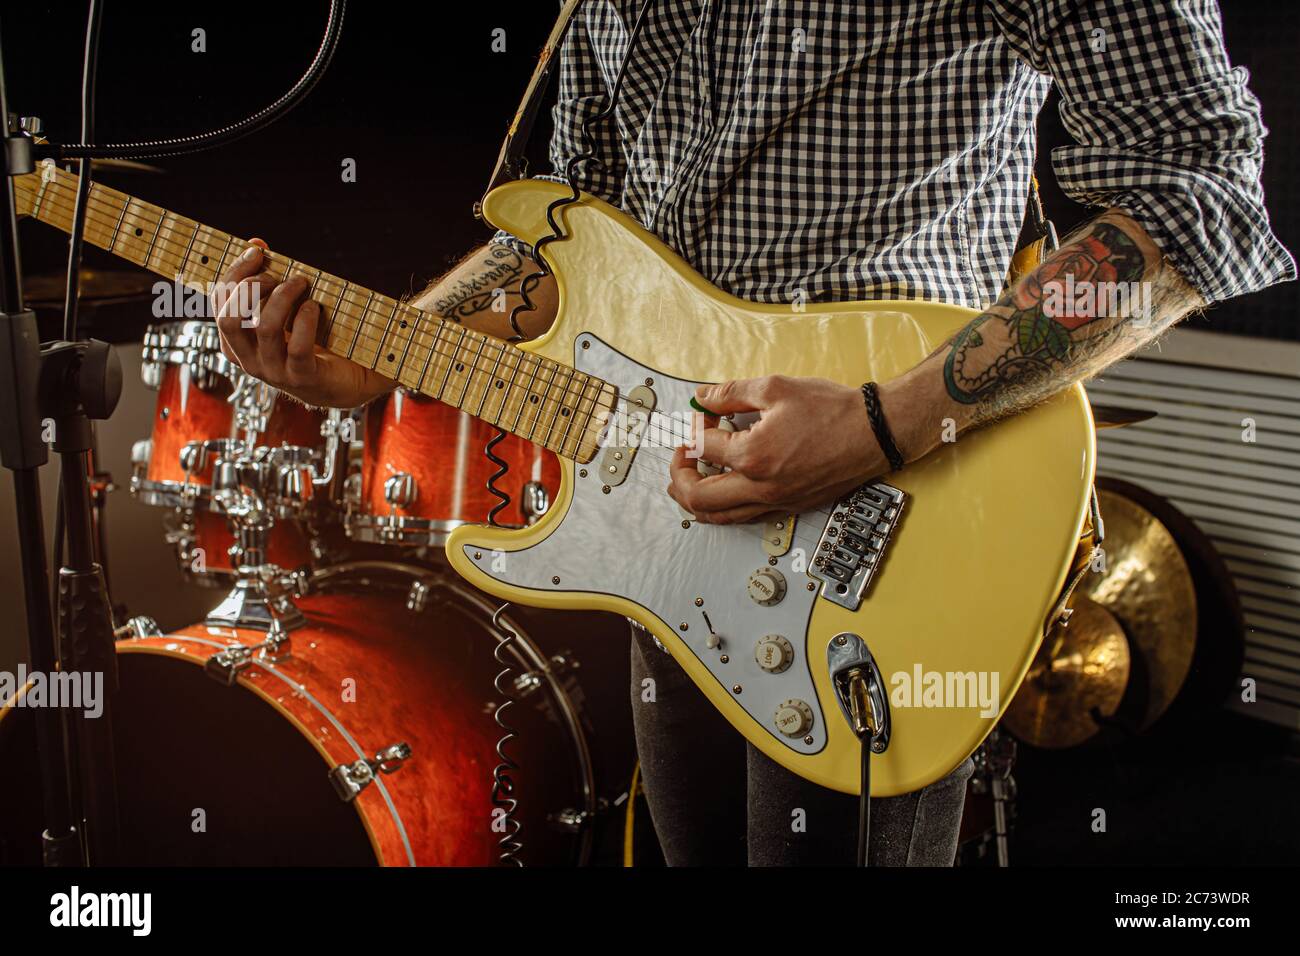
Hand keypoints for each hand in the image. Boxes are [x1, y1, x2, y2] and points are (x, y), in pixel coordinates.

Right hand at [214, 241, 396, 407]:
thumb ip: (268, 280)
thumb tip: (257, 243)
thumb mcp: (284, 312)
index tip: (256, 251)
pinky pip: (298, 346)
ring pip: (265, 329)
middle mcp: (250, 360)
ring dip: (283, 297)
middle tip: (275, 275)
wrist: (343, 383)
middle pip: (229, 319)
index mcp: (238, 344)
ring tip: (300, 283)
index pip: (219, 306)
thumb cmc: (310, 343)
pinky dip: (305, 320)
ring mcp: (275, 372)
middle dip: (249, 288)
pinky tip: (313, 307)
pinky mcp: (303, 378)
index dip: (234, 274)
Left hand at [667, 375, 889, 523]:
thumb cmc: (833, 410)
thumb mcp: (776, 388)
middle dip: (678, 474)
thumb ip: (731, 393)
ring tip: (688, 479)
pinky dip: (723, 509)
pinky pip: (744, 519)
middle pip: (697, 496)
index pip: (702, 447)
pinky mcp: (789, 508)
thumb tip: (702, 397)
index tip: (702, 414)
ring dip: (694, 500)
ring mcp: (776, 502)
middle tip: (680, 455)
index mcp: (753, 456)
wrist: (875, 433)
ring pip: (718, 517)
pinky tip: (722, 491)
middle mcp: (761, 487)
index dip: (694, 426)